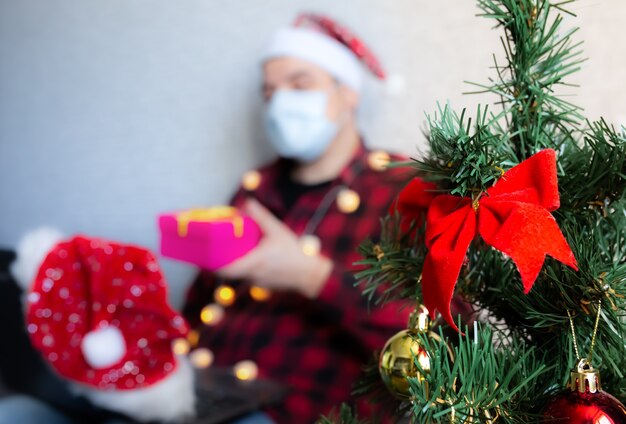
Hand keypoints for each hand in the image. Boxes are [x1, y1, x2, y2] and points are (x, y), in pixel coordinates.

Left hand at [217, 198, 331, 297]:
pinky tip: (252, 259)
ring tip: (235, 251)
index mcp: (254, 262)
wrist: (310, 274)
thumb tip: (248, 202)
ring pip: (240, 275)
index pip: (226, 270)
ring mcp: (258, 283)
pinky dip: (247, 269)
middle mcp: (253, 275)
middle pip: (230, 272)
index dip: (213, 266)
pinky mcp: (264, 286)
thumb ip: (261, 216)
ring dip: (236, 264)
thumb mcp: (278, 230)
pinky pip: (250, 277)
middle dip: (223, 262)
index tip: (206, 258)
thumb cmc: (294, 253)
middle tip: (217, 250)